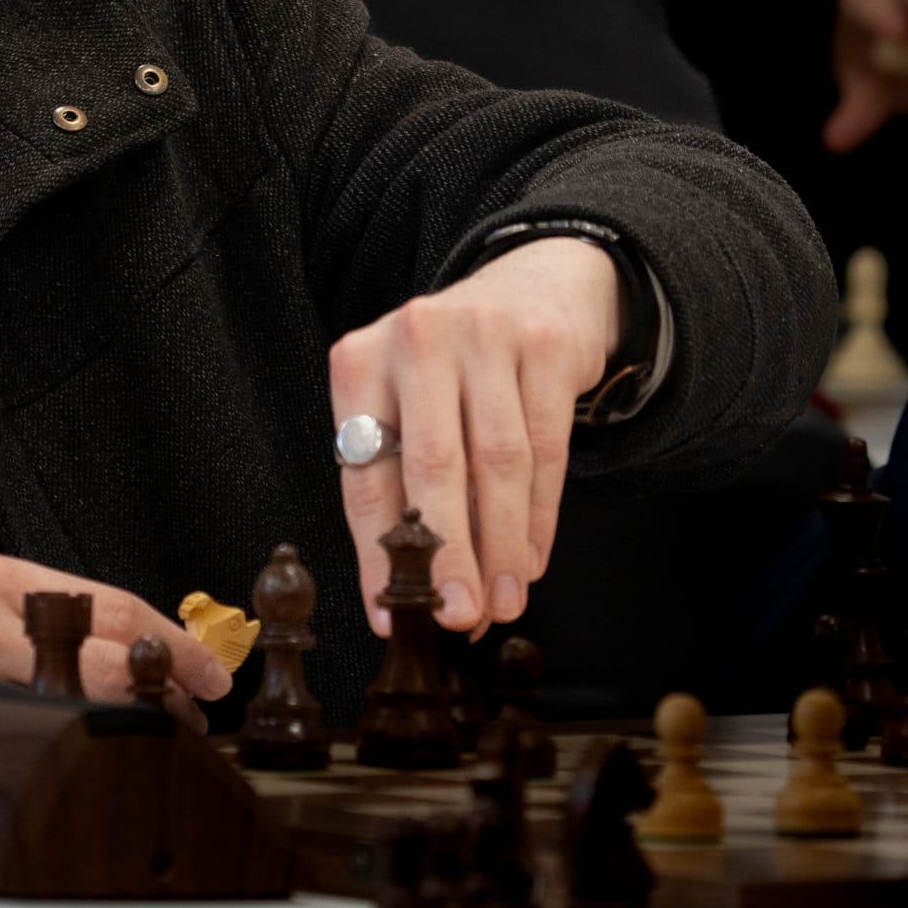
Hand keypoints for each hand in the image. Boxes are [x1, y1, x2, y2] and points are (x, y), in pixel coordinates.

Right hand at [0, 554, 232, 732]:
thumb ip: (45, 630)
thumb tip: (142, 669)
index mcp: (0, 579)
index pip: (112, 604)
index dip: (170, 642)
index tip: (211, 675)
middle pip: (103, 647)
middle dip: (160, 688)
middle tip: (194, 718)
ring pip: (76, 692)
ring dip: (126, 720)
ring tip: (158, 740)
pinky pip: (31, 728)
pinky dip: (72, 745)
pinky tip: (93, 759)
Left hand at [329, 239, 620, 637]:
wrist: (534, 287)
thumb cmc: (454, 371)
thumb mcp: (408, 405)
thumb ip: (404, 484)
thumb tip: (411, 595)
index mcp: (360, 360)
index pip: (365, 472)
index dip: (377, 553)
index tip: (391, 612)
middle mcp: (417, 338)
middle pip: (432, 465)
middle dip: (447, 555)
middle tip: (459, 619)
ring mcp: (484, 335)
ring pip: (497, 463)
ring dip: (501, 546)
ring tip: (503, 603)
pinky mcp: (546, 346)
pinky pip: (547, 448)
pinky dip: (539, 516)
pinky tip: (531, 560)